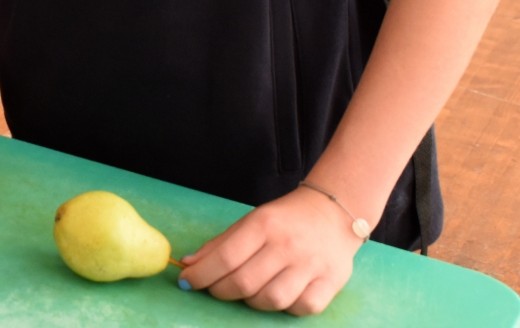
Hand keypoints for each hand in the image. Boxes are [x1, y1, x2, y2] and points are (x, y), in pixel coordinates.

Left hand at [178, 184, 363, 314]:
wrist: (333, 213)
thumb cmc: (285, 220)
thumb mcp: (250, 221)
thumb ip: (220, 244)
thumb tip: (189, 264)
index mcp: (263, 225)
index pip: (225, 258)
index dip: (201, 275)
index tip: (186, 281)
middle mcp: (287, 245)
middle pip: (244, 282)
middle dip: (220, 291)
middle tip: (213, 289)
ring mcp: (311, 265)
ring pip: (272, 299)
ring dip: (252, 301)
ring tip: (248, 291)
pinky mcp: (331, 282)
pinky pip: (302, 308)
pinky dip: (286, 308)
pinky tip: (280, 296)